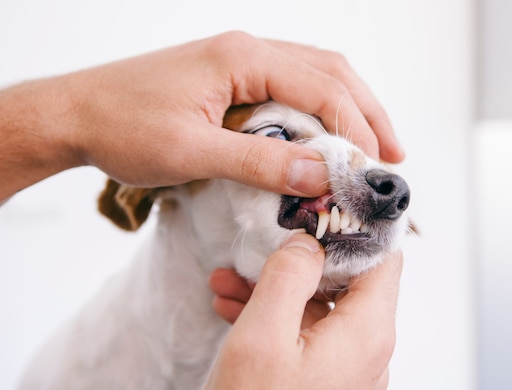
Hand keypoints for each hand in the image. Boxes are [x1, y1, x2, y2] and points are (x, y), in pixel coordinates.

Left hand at [0, 31, 403, 199]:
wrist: (75, 114)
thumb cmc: (123, 127)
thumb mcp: (194, 152)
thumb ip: (261, 162)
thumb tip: (322, 175)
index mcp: (243, 57)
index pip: (323, 88)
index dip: (356, 129)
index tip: (372, 169)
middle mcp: (249, 50)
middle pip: (331, 72)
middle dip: (368, 113)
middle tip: (393, 155)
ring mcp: (241, 62)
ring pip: (315, 76)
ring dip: (349, 110)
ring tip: (374, 146)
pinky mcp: (233, 81)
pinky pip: (290, 89)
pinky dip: (319, 113)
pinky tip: (327, 137)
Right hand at [199, 233, 402, 389]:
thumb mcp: (262, 337)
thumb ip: (288, 276)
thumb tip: (309, 241)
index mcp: (367, 333)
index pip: (384, 258)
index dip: (356, 227)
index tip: (322, 208)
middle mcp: (368, 351)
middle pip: (347, 281)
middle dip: (299, 261)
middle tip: (259, 248)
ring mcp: (348, 371)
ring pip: (320, 309)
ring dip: (278, 291)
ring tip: (229, 281)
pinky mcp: (327, 385)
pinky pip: (309, 337)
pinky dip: (277, 320)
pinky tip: (235, 310)